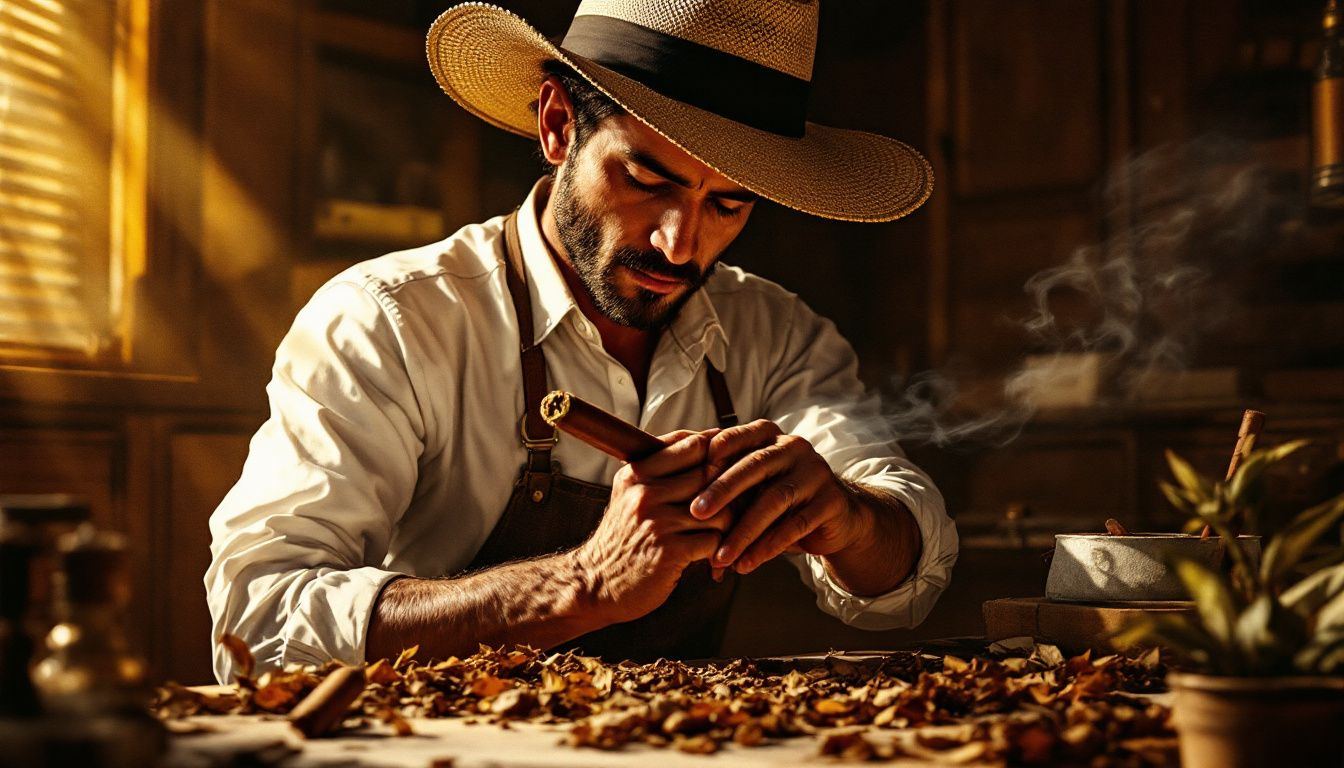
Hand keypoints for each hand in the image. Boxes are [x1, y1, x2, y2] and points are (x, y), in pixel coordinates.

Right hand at [572, 430, 729, 624]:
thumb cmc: (622, 538)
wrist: (595, 583)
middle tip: (742, 499)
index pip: (690, 445)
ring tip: (723, 532)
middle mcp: (645, 493)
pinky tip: (711, 555)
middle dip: (731, 487)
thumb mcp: (629, 494)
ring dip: (726, 523)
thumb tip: (703, 439)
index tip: (732, 458)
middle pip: (710, 474)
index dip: (718, 449)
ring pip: (718, 509)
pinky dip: (717, 548)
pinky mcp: (670, 551)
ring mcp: (657, 522)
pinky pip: (713, 539)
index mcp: (636, 474)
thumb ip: (659, 469)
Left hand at [689, 420, 872, 574]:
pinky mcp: (830, 501)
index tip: (687, 475)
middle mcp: (793, 447)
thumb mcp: (751, 485)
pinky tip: (747, 563)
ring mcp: (815, 473)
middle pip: (754, 466)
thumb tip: (670, 491)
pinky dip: (768, 547)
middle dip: (722, 490)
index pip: (737, 437)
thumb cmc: (778, 500)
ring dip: (744, 530)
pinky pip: (795, 526)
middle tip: (695, 513)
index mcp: (769, 435)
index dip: (711, 455)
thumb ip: (721, 481)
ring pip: (775, 500)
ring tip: (721, 556)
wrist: (835, 518)